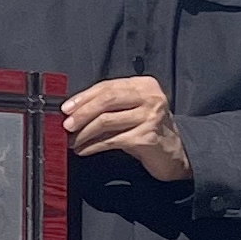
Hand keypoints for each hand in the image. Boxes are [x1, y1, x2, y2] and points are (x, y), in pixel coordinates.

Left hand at [63, 75, 189, 181]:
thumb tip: (74, 111)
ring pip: (107, 121)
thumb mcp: (133, 110)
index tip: (66, 108)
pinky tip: (84, 150)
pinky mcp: (146, 137)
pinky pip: (112, 140)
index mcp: (144, 84)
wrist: (174, 154)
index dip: (84, 97)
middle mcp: (150, 97)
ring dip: (84, 133)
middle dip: (82, 113)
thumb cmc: (147, 130)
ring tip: (72, 141)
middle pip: (107, 100)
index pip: (108, 86)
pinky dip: (93, 146)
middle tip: (66, 125)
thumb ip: (111, 105)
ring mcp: (150, 116)